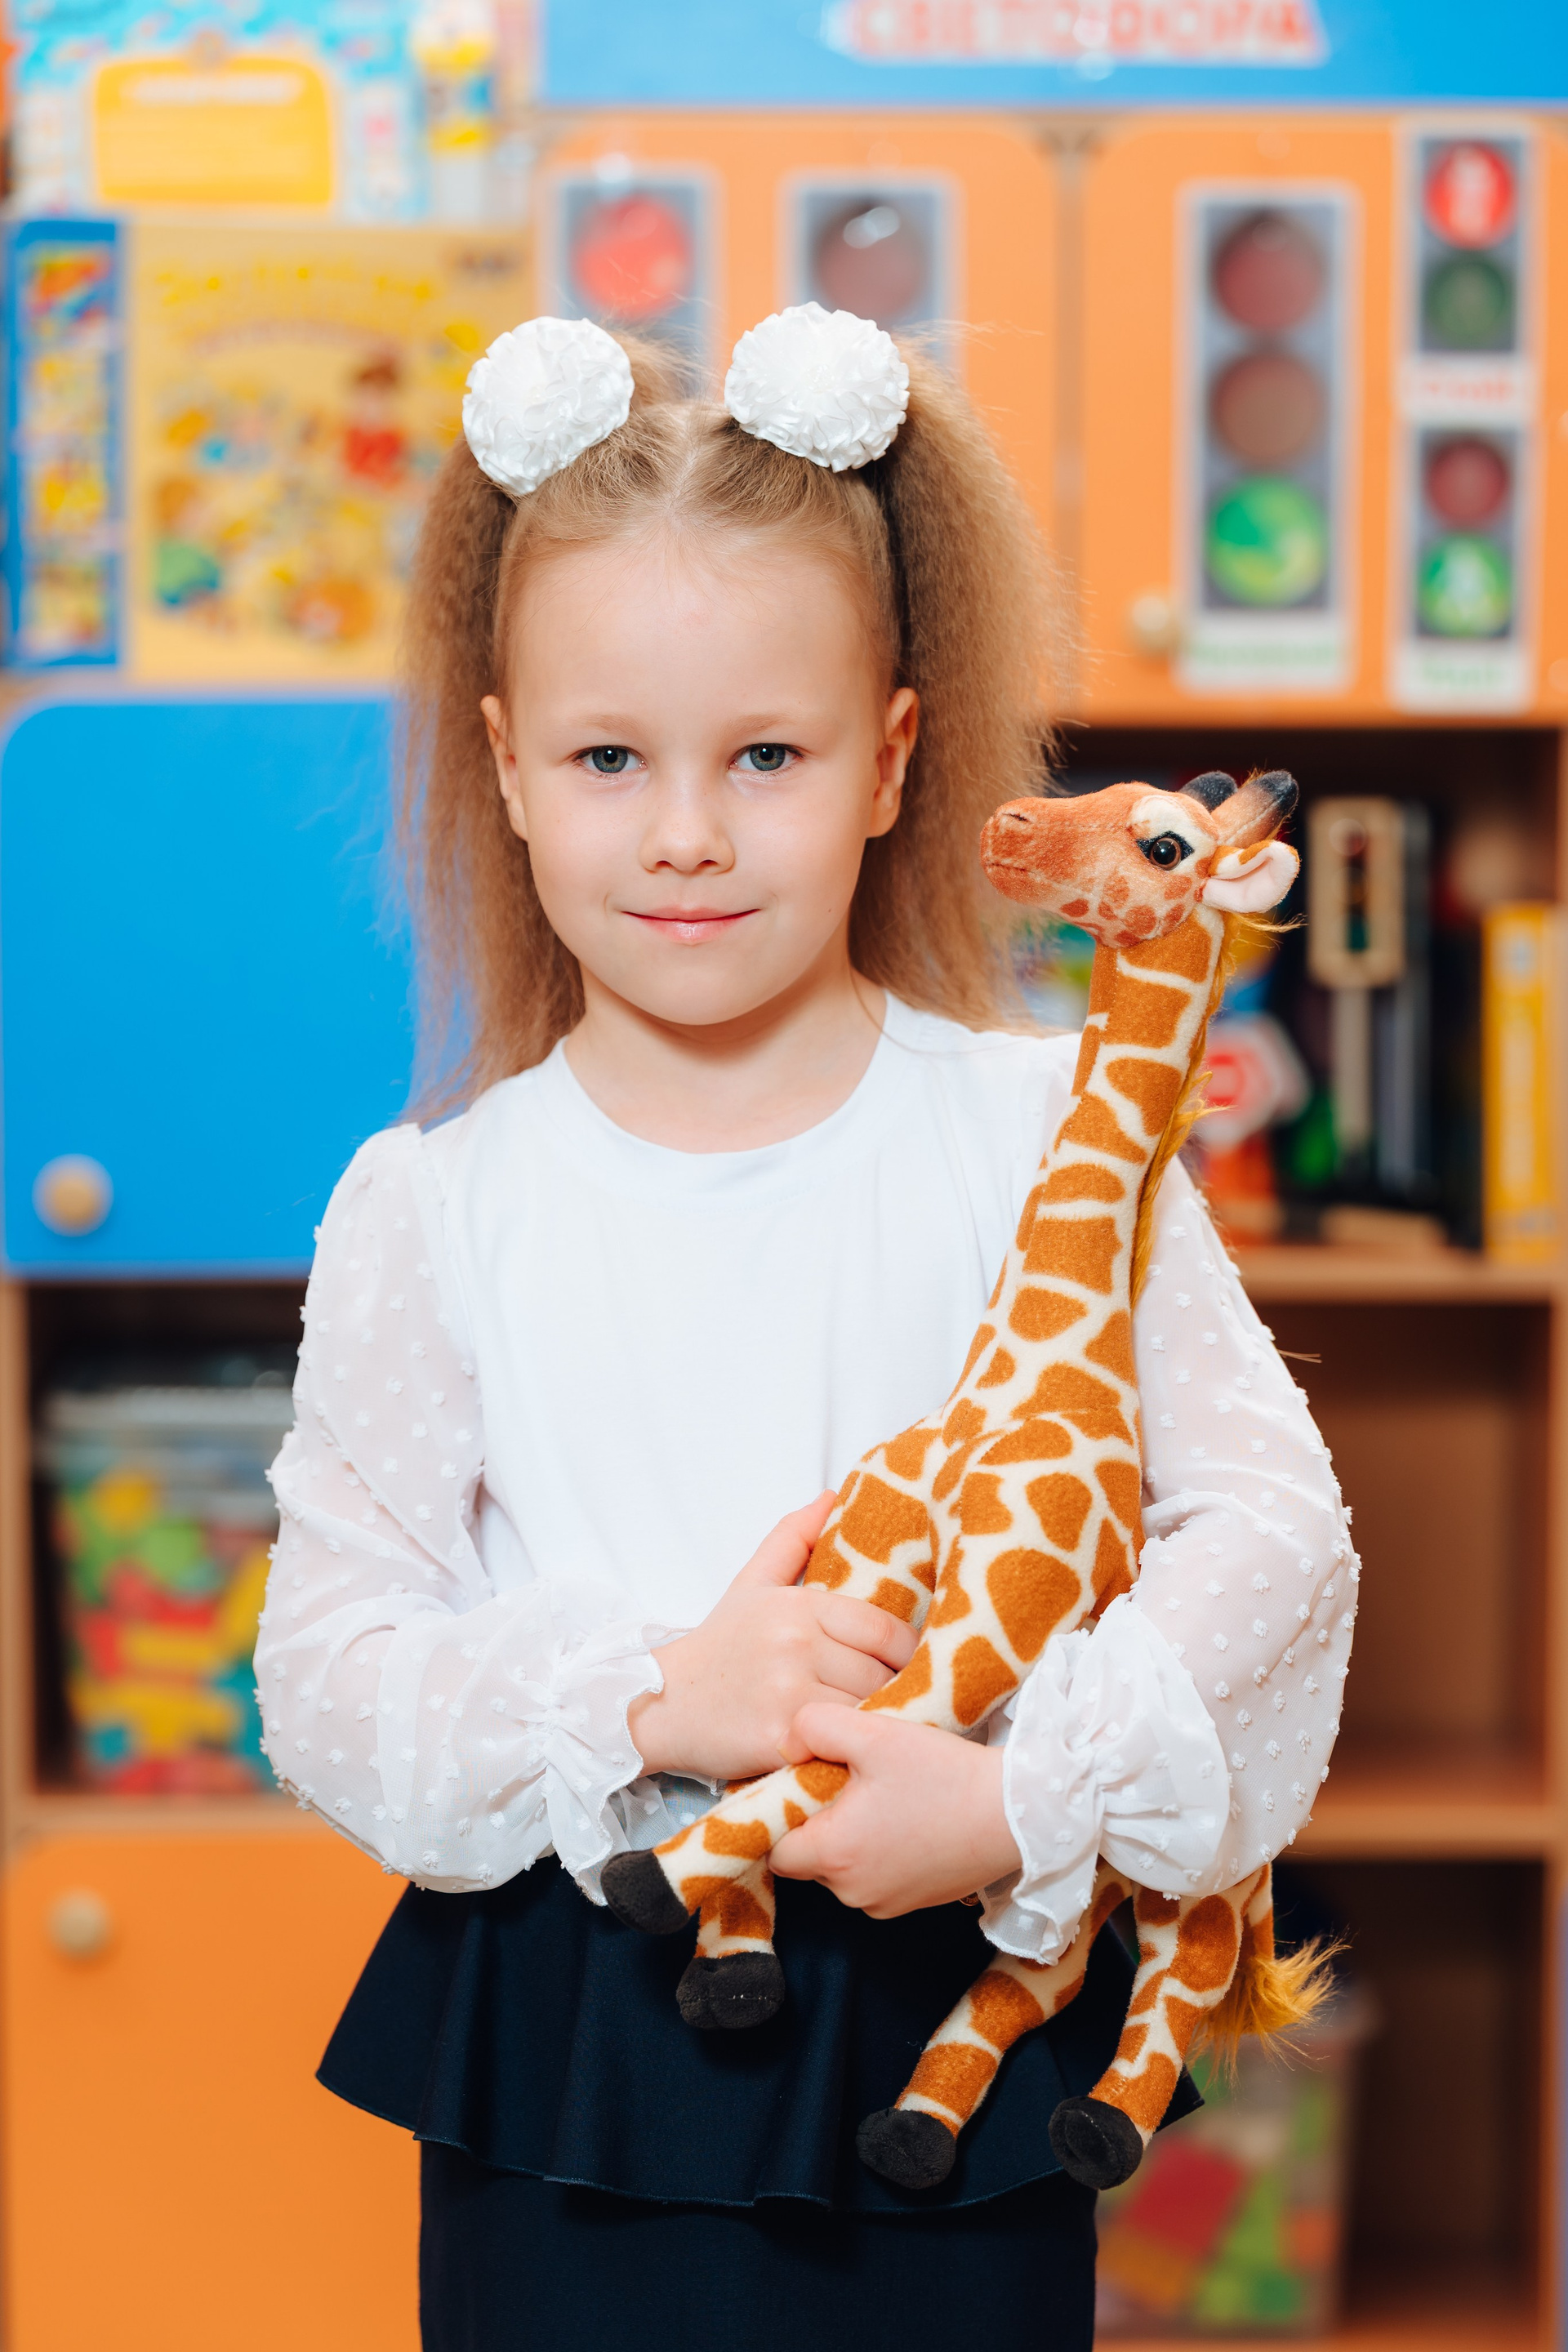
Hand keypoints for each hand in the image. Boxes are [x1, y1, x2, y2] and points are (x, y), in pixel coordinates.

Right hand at [628, 1495, 917, 1782]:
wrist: (660, 1700)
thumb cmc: (718, 1644)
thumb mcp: (752, 1582)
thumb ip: (793, 1537)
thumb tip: (832, 1496)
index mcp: (798, 1606)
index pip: (884, 1629)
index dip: (905, 1651)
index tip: (903, 1665)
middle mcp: (796, 1645)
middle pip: (881, 1672)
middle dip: (891, 1687)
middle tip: (890, 1697)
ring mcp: (788, 1692)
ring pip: (867, 1708)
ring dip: (874, 1717)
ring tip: (871, 1721)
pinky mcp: (781, 1738)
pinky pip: (840, 1740)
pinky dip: (847, 1743)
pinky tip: (842, 1744)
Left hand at [770, 1705, 1021, 1917]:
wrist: (1020, 1813)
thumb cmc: (945, 1774)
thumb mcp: (874, 1733)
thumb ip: (815, 1727)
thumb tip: (786, 1741)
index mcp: (834, 1855)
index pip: (774, 1848)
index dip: (780, 1814)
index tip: (801, 1783)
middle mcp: (853, 1893)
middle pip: (807, 1858)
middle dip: (817, 1821)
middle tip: (848, 1779)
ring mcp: (886, 1904)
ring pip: (842, 1868)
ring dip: (850, 1837)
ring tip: (883, 1794)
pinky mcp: (915, 1902)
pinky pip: (875, 1877)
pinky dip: (880, 1851)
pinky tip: (906, 1816)